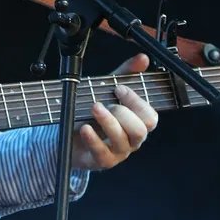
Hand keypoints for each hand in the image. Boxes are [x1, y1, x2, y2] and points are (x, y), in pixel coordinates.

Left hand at [71, 53, 158, 170]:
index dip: (137, 102)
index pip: (150, 117)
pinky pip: (102, 153)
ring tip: (93, 108)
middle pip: (140, 130)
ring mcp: (117, 152)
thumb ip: (126, 74)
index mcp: (137, 124)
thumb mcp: (107, 91)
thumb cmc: (93, 114)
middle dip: (123, 112)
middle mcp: (131, 140)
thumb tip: (143, 58)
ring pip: (122, 140)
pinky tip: (85, 127)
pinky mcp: (101, 161)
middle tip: (103, 101)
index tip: (119, 88)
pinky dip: (93, 139)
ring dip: (107, 122)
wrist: (69, 136)